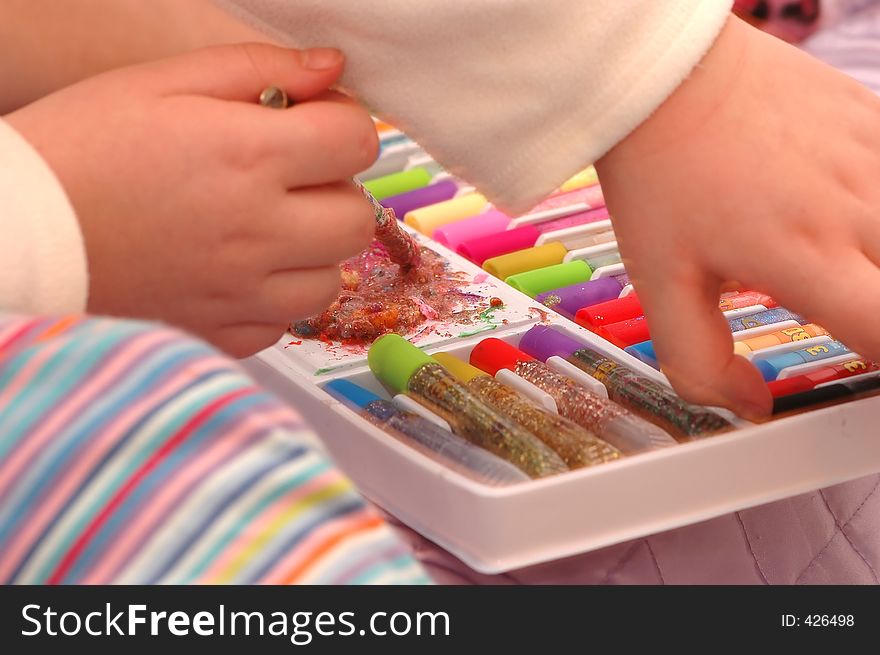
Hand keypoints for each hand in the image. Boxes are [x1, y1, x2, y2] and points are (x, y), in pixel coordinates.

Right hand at [6, 43, 377, 356]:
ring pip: (333, 276)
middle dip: (335, 190)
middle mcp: (257, 232)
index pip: (358, 140)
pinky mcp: (224, 335)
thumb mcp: (160, 83)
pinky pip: (288, 321)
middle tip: (290, 178)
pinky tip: (236, 270)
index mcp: (247, 156)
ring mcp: (243, 293)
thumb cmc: (77, 151)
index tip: (315, 124)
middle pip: (358, 216)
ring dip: (313, 250)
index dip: (344, 124)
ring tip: (263, 229)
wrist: (17, 238)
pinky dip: (276, 295)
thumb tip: (331, 68)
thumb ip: (256, 70)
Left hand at [596, 16, 879, 418]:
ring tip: (839, 272)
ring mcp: (877, 159)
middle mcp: (857, 209)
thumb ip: (699, 360)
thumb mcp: (659, 282)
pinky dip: (879, 215)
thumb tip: (748, 406)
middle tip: (851, 319)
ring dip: (878, 265)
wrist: (667, 80)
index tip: (862, 365)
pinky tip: (848, 223)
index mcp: (803, 256)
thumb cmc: (659, 177)